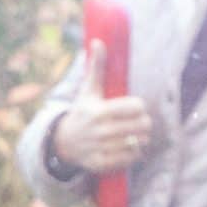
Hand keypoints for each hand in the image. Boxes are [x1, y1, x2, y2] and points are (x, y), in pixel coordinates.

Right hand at [52, 41, 152, 172]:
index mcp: (99, 111)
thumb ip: (96, 67)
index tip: (134, 108)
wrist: (63, 143)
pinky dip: (134, 153)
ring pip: (139, 142)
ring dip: (141, 138)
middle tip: (140, 122)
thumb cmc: (82, 112)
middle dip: (144, 123)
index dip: (139, 107)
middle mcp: (100, 131)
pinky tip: (128, 147)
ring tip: (136, 135)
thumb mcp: (88, 91)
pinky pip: (131, 158)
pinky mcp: (102, 164)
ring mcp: (101, 149)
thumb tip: (97, 41)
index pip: (137, 107)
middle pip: (142, 125)